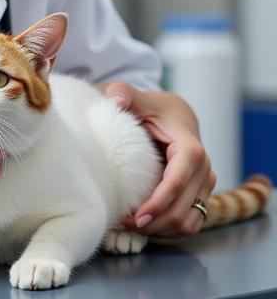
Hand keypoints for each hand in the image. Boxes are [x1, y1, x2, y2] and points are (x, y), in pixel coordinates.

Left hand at [101, 81, 216, 236]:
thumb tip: (116, 99)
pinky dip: (169, 229)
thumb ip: (122, 93)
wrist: (173, 115)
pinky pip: (190, 222)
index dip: (159, 202)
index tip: (137, 216)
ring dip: (161, 230)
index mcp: (190, 147)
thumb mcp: (133, 96)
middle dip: (154, 222)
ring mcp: (205, 184)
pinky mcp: (201, 194)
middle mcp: (204, 168)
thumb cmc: (150, 108)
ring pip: (189, 221)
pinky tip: (144, 225)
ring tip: (130, 226)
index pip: (178, 181)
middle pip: (183, 209)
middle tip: (123, 224)